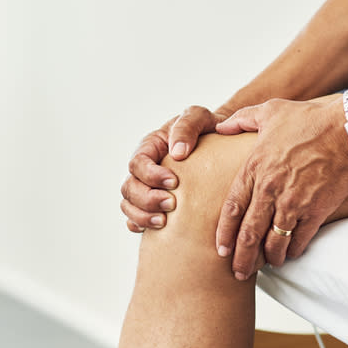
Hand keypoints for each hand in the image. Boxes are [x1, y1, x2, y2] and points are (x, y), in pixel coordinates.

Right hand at [121, 105, 231, 231]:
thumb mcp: (199, 117)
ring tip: (164, 222)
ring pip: (128, 205)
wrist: (219, 144)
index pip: (138, 163)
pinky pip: (134, 219)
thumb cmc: (207, 128)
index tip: (174, 181)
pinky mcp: (151, 205)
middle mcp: (143, 169)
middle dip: (147, 199)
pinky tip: (157, 230)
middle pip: (129, 187)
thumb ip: (187, 126)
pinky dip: (140, 225)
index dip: (151, 175)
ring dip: (142, 216)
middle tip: (171, 204)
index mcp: (150, 147)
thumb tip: (177, 152)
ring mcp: (145, 188)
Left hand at [214, 97, 347, 278]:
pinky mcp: (316, 210)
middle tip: (238, 272)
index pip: (232, 209)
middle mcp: (270, 190)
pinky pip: (300, 239)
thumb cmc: (309, 119)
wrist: (347, 130)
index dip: (224, 233)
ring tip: (266, 266)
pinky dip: (293, 251)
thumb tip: (221, 126)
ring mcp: (293, 202)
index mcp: (254, 169)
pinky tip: (289, 255)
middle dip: (241, 257)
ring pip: (274, 241)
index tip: (220, 250)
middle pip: (249, 233)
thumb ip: (242, 119)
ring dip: (268, 258)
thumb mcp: (269, 111)